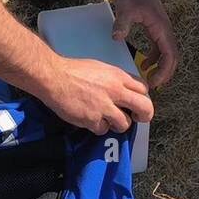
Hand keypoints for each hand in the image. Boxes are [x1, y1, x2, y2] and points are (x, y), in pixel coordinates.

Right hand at [38, 56, 152, 134]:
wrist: (54, 77)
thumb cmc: (73, 71)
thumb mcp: (100, 68)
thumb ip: (114, 80)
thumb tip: (123, 90)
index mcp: (118, 76)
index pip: (143, 89)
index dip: (142, 98)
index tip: (137, 103)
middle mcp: (115, 91)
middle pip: (144, 107)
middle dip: (144, 115)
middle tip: (136, 118)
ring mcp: (104, 107)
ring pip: (125, 124)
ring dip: (117, 124)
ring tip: (107, 120)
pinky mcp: (93, 119)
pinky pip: (103, 130)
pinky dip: (98, 127)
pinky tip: (90, 120)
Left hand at [111, 0, 178, 87]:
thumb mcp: (125, 8)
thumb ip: (122, 24)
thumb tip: (117, 38)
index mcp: (161, 28)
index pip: (169, 55)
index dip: (164, 71)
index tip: (153, 82)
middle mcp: (166, 30)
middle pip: (172, 57)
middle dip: (166, 73)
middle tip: (153, 86)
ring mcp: (162, 29)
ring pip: (168, 53)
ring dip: (162, 67)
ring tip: (150, 79)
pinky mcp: (156, 28)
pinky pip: (160, 47)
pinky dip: (156, 58)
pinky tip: (145, 64)